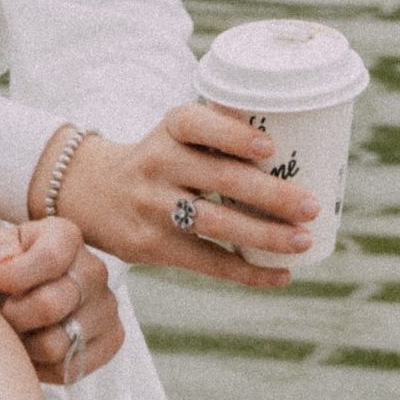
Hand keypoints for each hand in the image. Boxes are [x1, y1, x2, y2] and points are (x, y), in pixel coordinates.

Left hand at [0, 213, 124, 385]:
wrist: (23, 296)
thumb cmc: (5, 271)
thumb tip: (3, 257)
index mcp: (66, 238)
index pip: (50, 257)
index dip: (14, 276)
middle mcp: (95, 270)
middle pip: (50, 305)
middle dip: (14, 315)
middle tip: (4, 312)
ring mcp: (108, 306)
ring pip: (56, 344)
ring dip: (25, 344)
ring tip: (18, 331)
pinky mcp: (112, 339)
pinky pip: (69, 368)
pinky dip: (42, 366)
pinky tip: (33, 347)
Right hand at [31, 106, 315, 287]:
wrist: (90, 192)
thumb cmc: (160, 159)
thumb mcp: (175, 134)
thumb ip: (222, 134)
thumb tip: (306, 143)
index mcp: (169, 130)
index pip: (198, 125)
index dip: (233, 136)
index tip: (270, 148)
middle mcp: (157, 165)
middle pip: (218, 180)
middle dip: (269, 196)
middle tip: (310, 206)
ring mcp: (152, 208)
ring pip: (214, 225)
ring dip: (263, 236)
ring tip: (302, 241)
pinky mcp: (152, 245)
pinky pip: (206, 262)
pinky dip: (247, 271)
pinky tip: (281, 274)